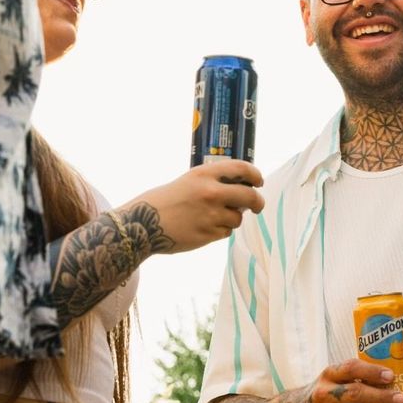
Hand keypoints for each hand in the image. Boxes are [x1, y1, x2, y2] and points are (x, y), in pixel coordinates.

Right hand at [119, 160, 263, 254]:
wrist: (142, 224)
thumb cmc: (164, 201)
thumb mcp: (188, 181)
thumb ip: (212, 183)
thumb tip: (240, 190)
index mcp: (204, 174)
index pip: (241, 169)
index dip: (255, 175)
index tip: (259, 181)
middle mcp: (211, 192)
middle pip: (250, 197)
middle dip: (258, 202)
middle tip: (257, 206)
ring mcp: (211, 215)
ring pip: (237, 218)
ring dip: (232, 219)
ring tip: (213, 218)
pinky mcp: (208, 234)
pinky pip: (225, 232)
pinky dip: (220, 231)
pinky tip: (204, 228)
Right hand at [299, 359, 402, 402]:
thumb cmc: (326, 395)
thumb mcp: (334, 380)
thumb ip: (357, 380)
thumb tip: (395, 383)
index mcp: (330, 375)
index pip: (351, 368)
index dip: (371, 371)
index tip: (390, 375)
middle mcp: (324, 395)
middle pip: (354, 394)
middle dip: (379, 397)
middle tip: (401, 399)